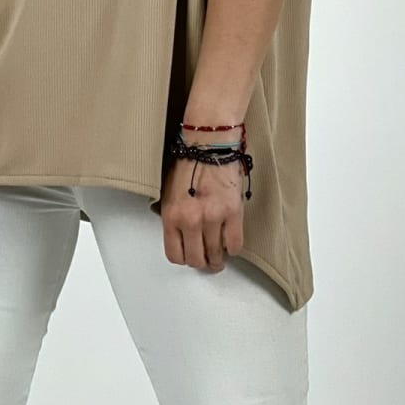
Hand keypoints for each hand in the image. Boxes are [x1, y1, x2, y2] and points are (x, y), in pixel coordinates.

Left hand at [160, 142, 245, 271]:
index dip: (184, 259)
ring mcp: (213, 217)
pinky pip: (234, 244)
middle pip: (197, 259)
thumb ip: (174, 217)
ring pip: (216, 255)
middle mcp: (190, 220)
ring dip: (218, 259)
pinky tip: (230, 243)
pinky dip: (233, 248)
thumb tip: (180, 236)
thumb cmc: (190, 161)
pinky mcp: (233, 212)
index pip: (175, 255)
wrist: (210, 142)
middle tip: (207, 259)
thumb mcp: (169, 191)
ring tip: (220, 255)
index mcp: (171, 214)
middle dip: (202, 262)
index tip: (190, 256)